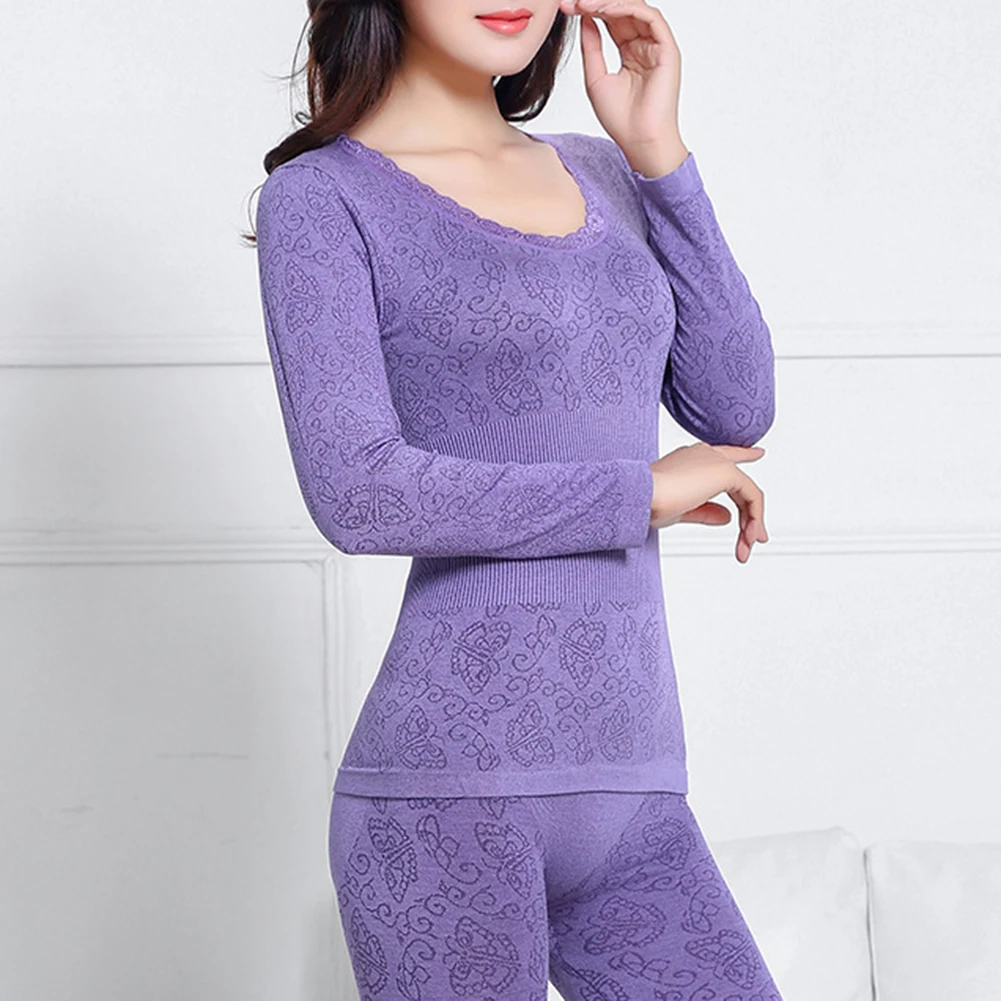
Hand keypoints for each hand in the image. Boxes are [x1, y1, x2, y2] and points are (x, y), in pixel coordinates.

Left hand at [557, 0, 687, 176]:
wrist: (639, 141)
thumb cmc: (621, 119)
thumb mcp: (596, 77)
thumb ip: (591, 47)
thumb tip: (584, 18)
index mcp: (631, 53)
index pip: (611, 21)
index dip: (589, 10)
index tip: (566, 7)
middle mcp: (645, 46)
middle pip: (623, 10)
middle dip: (596, 2)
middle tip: (572, 1)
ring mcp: (658, 46)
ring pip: (636, 8)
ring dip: (609, 2)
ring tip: (584, 3)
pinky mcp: (668, 49)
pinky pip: (650, 17)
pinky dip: (627, 9)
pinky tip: (605, 10)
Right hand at [649, 443, 768, 563]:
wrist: (642, 497)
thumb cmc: (650, 503)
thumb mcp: (682, 510)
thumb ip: (706, 511)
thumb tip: (727, 517)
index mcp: (692, 459)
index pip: (724, 455)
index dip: (743, 455)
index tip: (758, 453)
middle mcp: (706, 455)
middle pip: (739, 482)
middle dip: (750, 515)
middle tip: (752, 541)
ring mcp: (716, 461)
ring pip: (747, 492)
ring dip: (751, 523)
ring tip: (745, 547)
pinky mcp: (725, 471)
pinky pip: (752, 496)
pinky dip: (754, 518)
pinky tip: (748, 535)